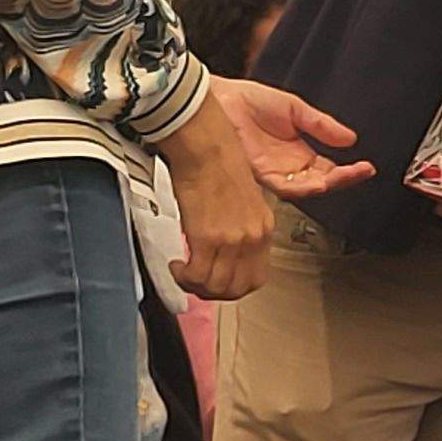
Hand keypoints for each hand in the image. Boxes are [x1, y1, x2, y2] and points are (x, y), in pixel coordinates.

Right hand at [165, 157, 275, 302]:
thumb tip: (225, 250)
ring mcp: (232, 240)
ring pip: (215, 287)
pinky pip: (196, 275)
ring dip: (194, 285)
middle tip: (195, 281)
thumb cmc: (219, 164)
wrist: (206, 148)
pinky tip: (177, 263)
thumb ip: (240, 228)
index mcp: (264, 229)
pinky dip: (183, 276)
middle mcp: (253, 238)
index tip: (217, 282)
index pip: (256, 279)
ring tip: (183, 271)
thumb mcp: (244, 201)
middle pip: (236, 289)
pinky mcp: (208, 238)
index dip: (233, 288)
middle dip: (212, 292)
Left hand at [211, 77, 373, 199]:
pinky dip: (302, 186)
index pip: (328, 169)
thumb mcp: (295, 110)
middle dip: (343, 179)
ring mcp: (274, 173)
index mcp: (298, 154)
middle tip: (361, 171)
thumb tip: (350, 138)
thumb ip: (321, 125)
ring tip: (343, 176)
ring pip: (305, 188)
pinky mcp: (259, 173)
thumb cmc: (249, 101)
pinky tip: (316, 181)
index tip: (366, 167)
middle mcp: (287, 168)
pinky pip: (283, 186)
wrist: (221, 99)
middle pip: (321, 182)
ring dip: (326, 184)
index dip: (349, 171)